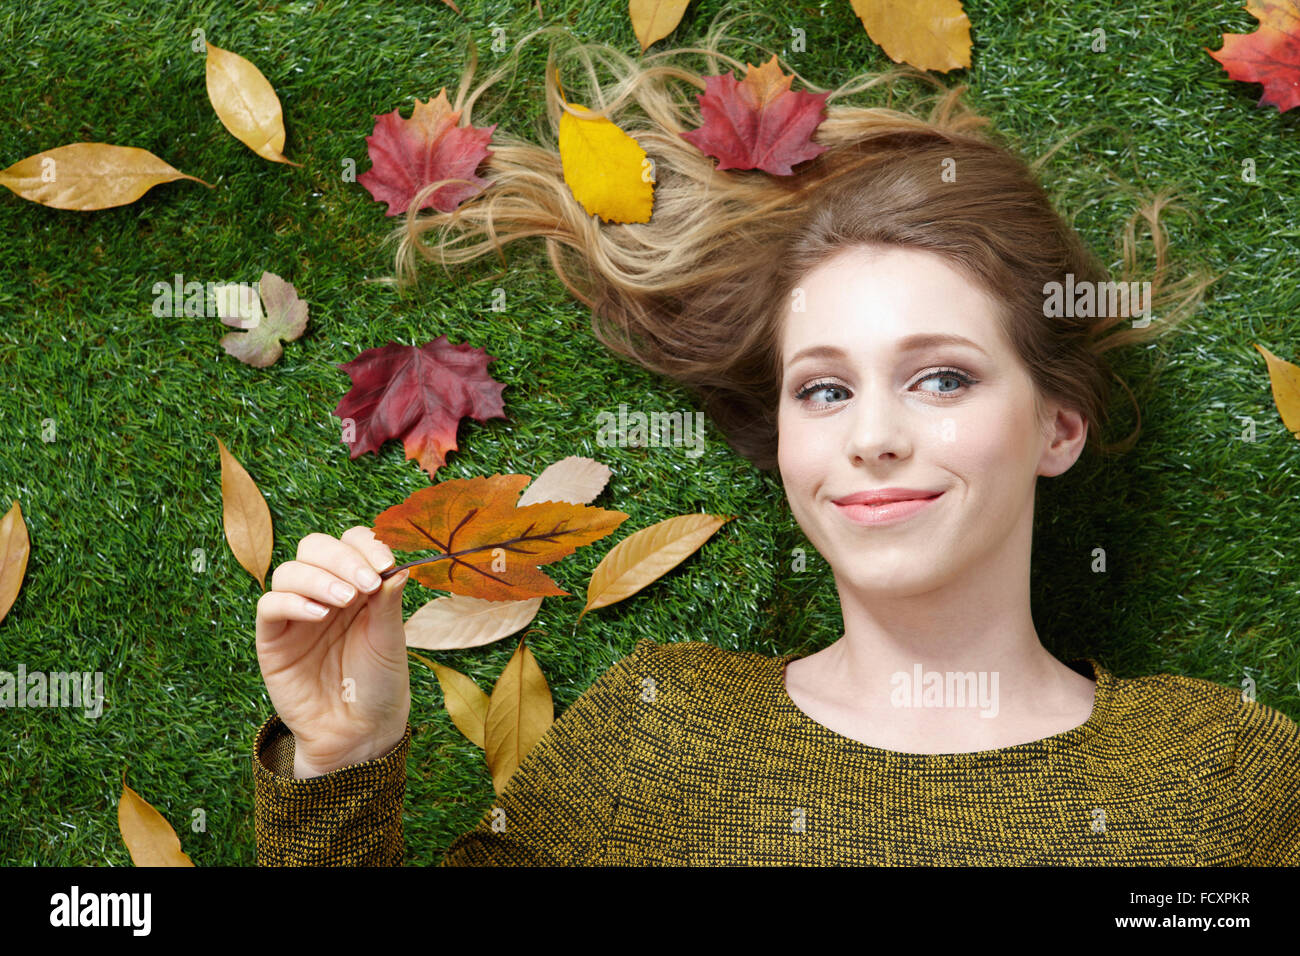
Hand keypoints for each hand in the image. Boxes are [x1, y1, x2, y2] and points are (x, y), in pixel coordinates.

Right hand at [255, 526, 410, 776]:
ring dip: (319, 578)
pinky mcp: (273, 639)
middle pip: (314, 547)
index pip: (351, 542)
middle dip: (341, 558)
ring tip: (344, 601)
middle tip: (366, 583)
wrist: (360, 732)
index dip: (365, 545)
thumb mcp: (390, 640)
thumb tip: (398, 565)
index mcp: (357, 584)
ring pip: (289, 571)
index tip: (386, 564)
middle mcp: (325, 591)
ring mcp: (296, 614)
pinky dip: (292, 602)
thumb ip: (388, 602)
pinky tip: (318, 614)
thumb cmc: (379, 683)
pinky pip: (269, 606)